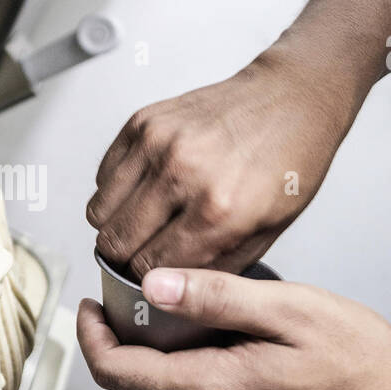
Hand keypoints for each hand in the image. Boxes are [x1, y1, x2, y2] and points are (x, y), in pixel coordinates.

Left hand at [78, 268, 390, 389]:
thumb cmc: (354, 362)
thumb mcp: (287, 310)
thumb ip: (215, 297)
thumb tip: (154, 284)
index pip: (116, 371)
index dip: (91, 335)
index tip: (89, 303)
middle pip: (126, 387)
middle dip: (110, 344)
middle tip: (115, 301)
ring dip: (139, 360)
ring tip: (152, 314)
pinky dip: (169, 375)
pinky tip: (193, 343)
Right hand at [87, 52, 355, 277]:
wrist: (292, 98)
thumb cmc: (288, 162)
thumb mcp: (269, 232)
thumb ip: (216, 267)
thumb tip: (172, 292)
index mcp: (218, 211)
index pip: (151, 269)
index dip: (151, 281)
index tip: (157, 279)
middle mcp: (181, 174)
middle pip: (116, 244)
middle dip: (125, 259)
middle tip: (143, 255)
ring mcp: (157, 144)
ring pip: (98, 214)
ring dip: (115, 227)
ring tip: (142, 224)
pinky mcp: (143, 122)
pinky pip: (103, 177)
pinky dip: (116, 192)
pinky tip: (145, 191)